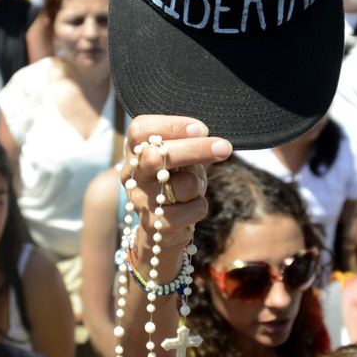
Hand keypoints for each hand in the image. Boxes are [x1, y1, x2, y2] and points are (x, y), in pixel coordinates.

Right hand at [121, 116, 231, 252]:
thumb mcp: (178, 160)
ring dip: (200, 184)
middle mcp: (133, 175)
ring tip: (194, 189)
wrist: (162, 230)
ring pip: (183, 184)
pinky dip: (200, 206)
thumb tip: (215, 143)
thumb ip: (186, 146)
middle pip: (156, 155)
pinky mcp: (155, 225)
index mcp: (136, 151)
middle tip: (223, 148)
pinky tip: (190, 208)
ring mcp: (141, 201)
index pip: (141, 129)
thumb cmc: (175, 183)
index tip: (201, 129)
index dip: (171, 125)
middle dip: (195, 149)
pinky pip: (192, 209)